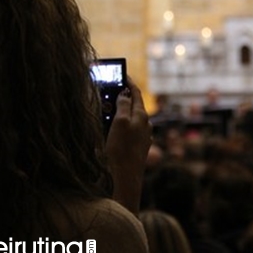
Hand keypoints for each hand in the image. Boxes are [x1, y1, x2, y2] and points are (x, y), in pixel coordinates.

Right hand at [105, 78, 151, 213]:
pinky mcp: (136, 147)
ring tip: (108, 109)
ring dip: (121, 112)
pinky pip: (128, 130)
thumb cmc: (122, 149)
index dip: (129, 83)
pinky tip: (112, 129)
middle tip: (111, 91)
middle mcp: (145, 125)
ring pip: (131, 118)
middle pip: (134, 106)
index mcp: (142, 116)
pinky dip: (120, 125)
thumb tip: (125, 94)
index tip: (122, 75)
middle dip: (123, 98)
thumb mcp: (120, 122)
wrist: (125, 178)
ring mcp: (142, 137)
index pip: (136, 94)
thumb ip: (123, 106)